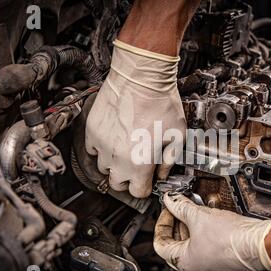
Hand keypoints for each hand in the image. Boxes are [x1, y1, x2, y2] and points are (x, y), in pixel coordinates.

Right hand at [85, 40, 185, 197]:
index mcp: (140, 164)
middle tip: (136, 167)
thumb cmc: (161, 103)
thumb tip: (162, 173)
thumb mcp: (177, 136)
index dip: (144, 188)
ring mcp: (102, 145)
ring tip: (125, 149)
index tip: (147, 182)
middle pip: (117, 184)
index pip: (137, 192)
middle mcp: (118, 158)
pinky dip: (102, 148)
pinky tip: (114, 138)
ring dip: (114, 163)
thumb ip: (169, 161)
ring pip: (104, 167)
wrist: (141, 78)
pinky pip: (93, 149)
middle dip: (128, 179)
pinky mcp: (93, 131)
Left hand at [153, 194, 270, 270]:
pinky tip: (207, 213)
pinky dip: (203, 226)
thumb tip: (171, 199)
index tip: (167, 208)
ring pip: (191, 240)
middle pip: (175, 242)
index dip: (162, 222)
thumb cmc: (232, 238)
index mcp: (184, 262)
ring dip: (190, 222)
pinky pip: (205, 240)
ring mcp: (208, 261)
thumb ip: (180, 206)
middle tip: (179, 205)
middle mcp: (195, 266)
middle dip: (176, 220)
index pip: (160, 244)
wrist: (259, 243)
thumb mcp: (199, 217)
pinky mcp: (221, 254)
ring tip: (194, 206)